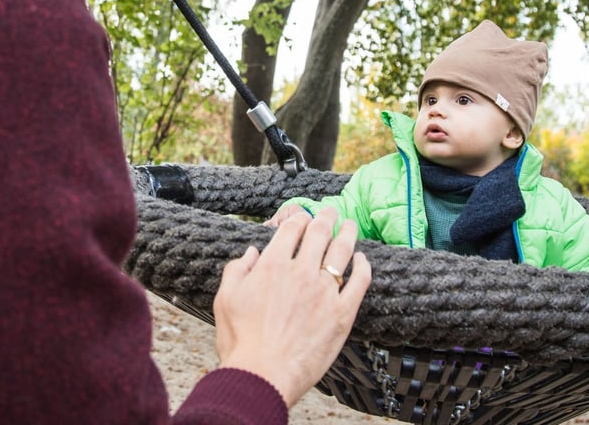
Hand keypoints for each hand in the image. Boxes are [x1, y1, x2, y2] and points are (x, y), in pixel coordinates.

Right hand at [212, 207, 371, 407]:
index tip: (304, 216)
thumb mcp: (225, 299)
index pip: (292, 229)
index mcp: (272, 265)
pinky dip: (363, 266)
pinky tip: (362, 259)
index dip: (300, 218)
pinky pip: (360, 281)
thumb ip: (237, 269)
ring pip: (342, 251)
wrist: (262, 376)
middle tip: (331, 212)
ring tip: (350, 225)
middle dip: (327, 217)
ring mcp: (325, 291)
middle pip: (320, 233)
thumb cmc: (240, 342)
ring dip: (347, 233)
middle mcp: (301, 272)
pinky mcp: (342, 312)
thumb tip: (252, 252)